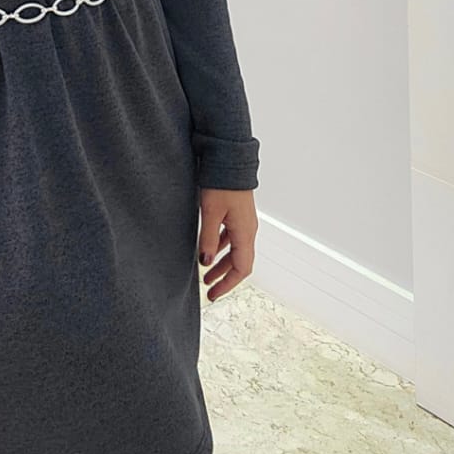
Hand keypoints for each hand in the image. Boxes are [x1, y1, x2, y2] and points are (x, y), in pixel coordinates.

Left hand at [198, 188, 256, 302]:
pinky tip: (209, 248)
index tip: (213, 294)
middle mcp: (248, 230)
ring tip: (205, 272)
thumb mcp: (210, 213)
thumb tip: (205, 262)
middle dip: (224, 277)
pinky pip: (231, 237)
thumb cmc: (221, 184)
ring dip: (221, 263)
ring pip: (235, 250)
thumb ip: (207, 239)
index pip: (241, 269)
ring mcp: (244, 221)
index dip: (227, 284)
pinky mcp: (237, 213)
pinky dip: (221, 247)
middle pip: (239, 262)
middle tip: (208, 289)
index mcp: (245, 233)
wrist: (229, 159)